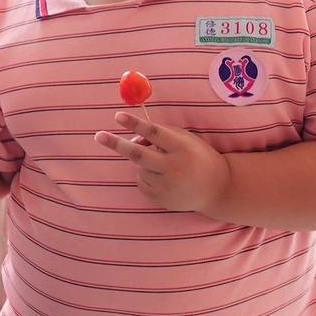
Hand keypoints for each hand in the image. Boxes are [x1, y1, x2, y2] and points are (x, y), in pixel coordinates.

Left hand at [94, 112, 230, 214]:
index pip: (154, 133)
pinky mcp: (160, 199)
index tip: (118, 116)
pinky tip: (166, 179)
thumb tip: (131, 138)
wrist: (217, 189)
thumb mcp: (185, 139)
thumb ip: (160, 134)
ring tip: (165, 165)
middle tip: (98, 135)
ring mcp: (166, 186)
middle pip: (138, 154)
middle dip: (116, 144)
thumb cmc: (197, 156)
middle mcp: (174, 168)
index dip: (135, 124)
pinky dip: (147, 176)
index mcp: (182, 148)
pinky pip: (142, 182)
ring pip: (139, 168)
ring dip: (143, 162)